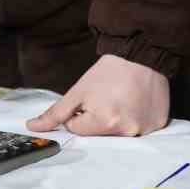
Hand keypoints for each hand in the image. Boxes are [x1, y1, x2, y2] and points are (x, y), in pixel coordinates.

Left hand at [26, 53, 168, 135]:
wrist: (142, 53)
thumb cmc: (109, 71)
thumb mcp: (79, 90)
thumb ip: (55, 112)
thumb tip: (31, 127)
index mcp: (104, 122)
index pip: (78, 129)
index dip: (81, 113)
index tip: (93, 98)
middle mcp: (126, 130)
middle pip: (99, 135)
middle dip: (99, 120)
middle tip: (109, 97)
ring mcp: (144, 129)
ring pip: (120, 133)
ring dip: (118, 120)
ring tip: (125, 98)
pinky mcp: (158, 125)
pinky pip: (141, 129)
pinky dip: (137, 118)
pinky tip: (138, 102)